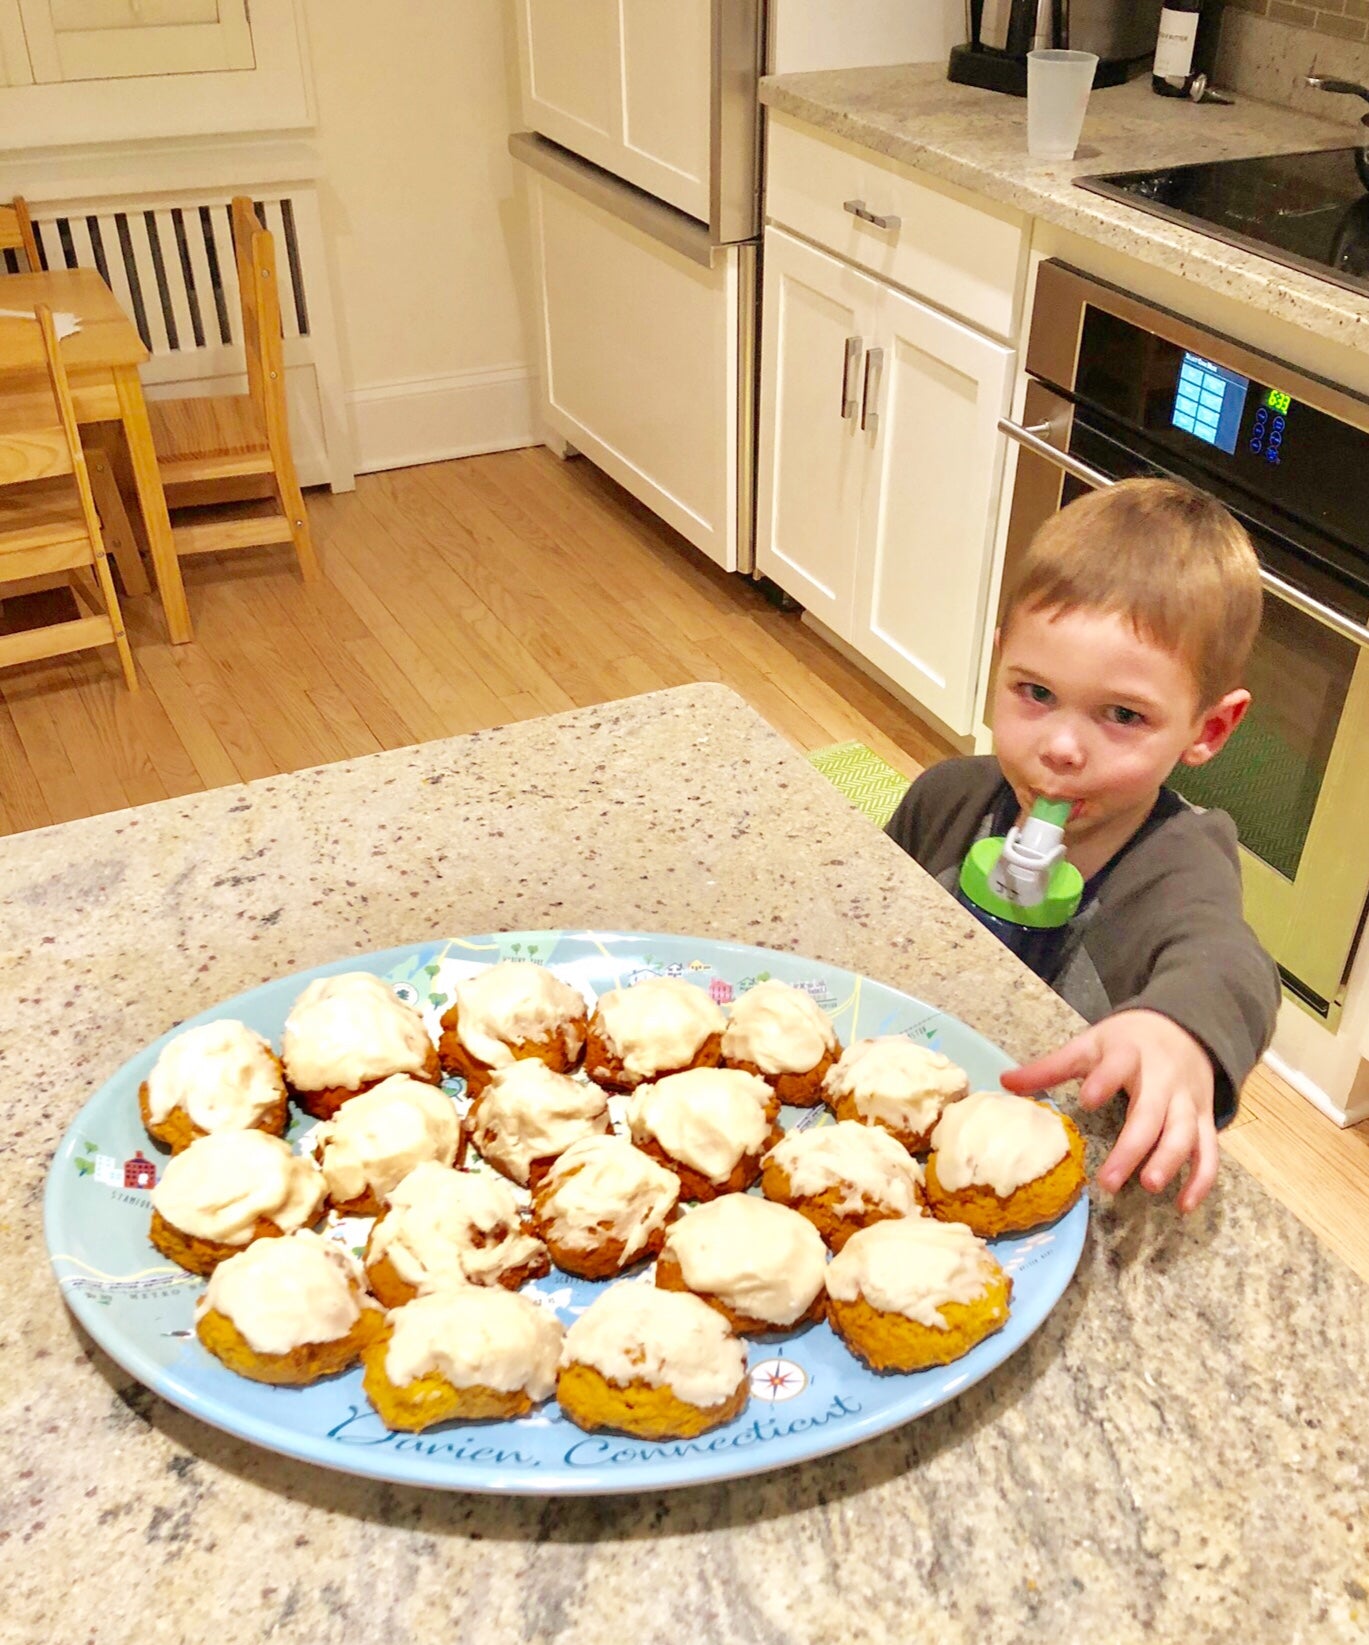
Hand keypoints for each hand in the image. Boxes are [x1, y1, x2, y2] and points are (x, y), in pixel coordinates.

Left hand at [1000, 1009, 1217, 1213]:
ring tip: (1150, 1186)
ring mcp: (1187, 1101)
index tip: (1086, 1098)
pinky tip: (1184, 1206)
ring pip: (1185, 1133)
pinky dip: (1201, 1179)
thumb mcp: (1090, 1044)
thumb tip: (1003, 1082)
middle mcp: (1162, 1079)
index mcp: (1129, 1054)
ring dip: (1170, 1161)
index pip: (1118, 1065)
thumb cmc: (1127, 1042)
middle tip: (1109, 1181)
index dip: (1104, 1080)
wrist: (1186, 1027)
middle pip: (1151, 1114)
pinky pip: (1209, 1151)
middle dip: (1132, 1147)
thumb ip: (1051, 1067)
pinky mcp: (1204, 1119)